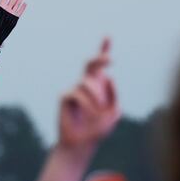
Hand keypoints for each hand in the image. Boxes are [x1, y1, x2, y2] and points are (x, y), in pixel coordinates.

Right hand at [57, 38, 119, 153]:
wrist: (82, 144)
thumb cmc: (99, 129)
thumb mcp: (114, 111)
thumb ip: (114, 94)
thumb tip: (109, 76)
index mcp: (99, 86)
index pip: (100, 66)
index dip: (103, 50)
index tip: (107, 36)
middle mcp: (86, 84)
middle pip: (90, 64)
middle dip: (99, 58)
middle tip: (110, 60)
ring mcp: (74, 89)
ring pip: (87, 82)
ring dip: (96, 97)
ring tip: (99, 111)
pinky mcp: (65, 97)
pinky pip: (77, 93)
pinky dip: (87, 103)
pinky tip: (90, 113)